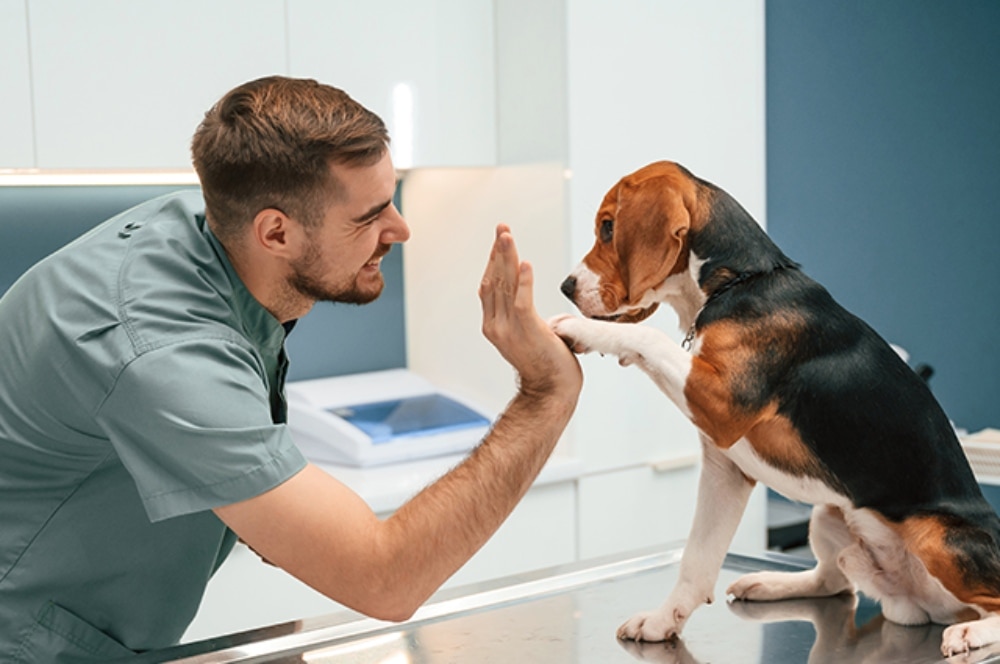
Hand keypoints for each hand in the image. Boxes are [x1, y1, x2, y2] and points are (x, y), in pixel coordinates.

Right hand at [479, 224, 581, 398]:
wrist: (552, 391)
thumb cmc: (546, 362)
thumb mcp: (526, 333)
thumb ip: (518, 312)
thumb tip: (517, 289)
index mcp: (493, 324)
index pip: (489, 285)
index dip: (493, 260)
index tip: (500, 239)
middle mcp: (495, 325)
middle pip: (494, 280)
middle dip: (498, 252)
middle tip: (501, 228)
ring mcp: (508, 329)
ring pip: (505, 286)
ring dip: (507, 258)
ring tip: (507, 236)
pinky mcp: (527, 332)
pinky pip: (522, 302)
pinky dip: (524, 281)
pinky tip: (526, 263)